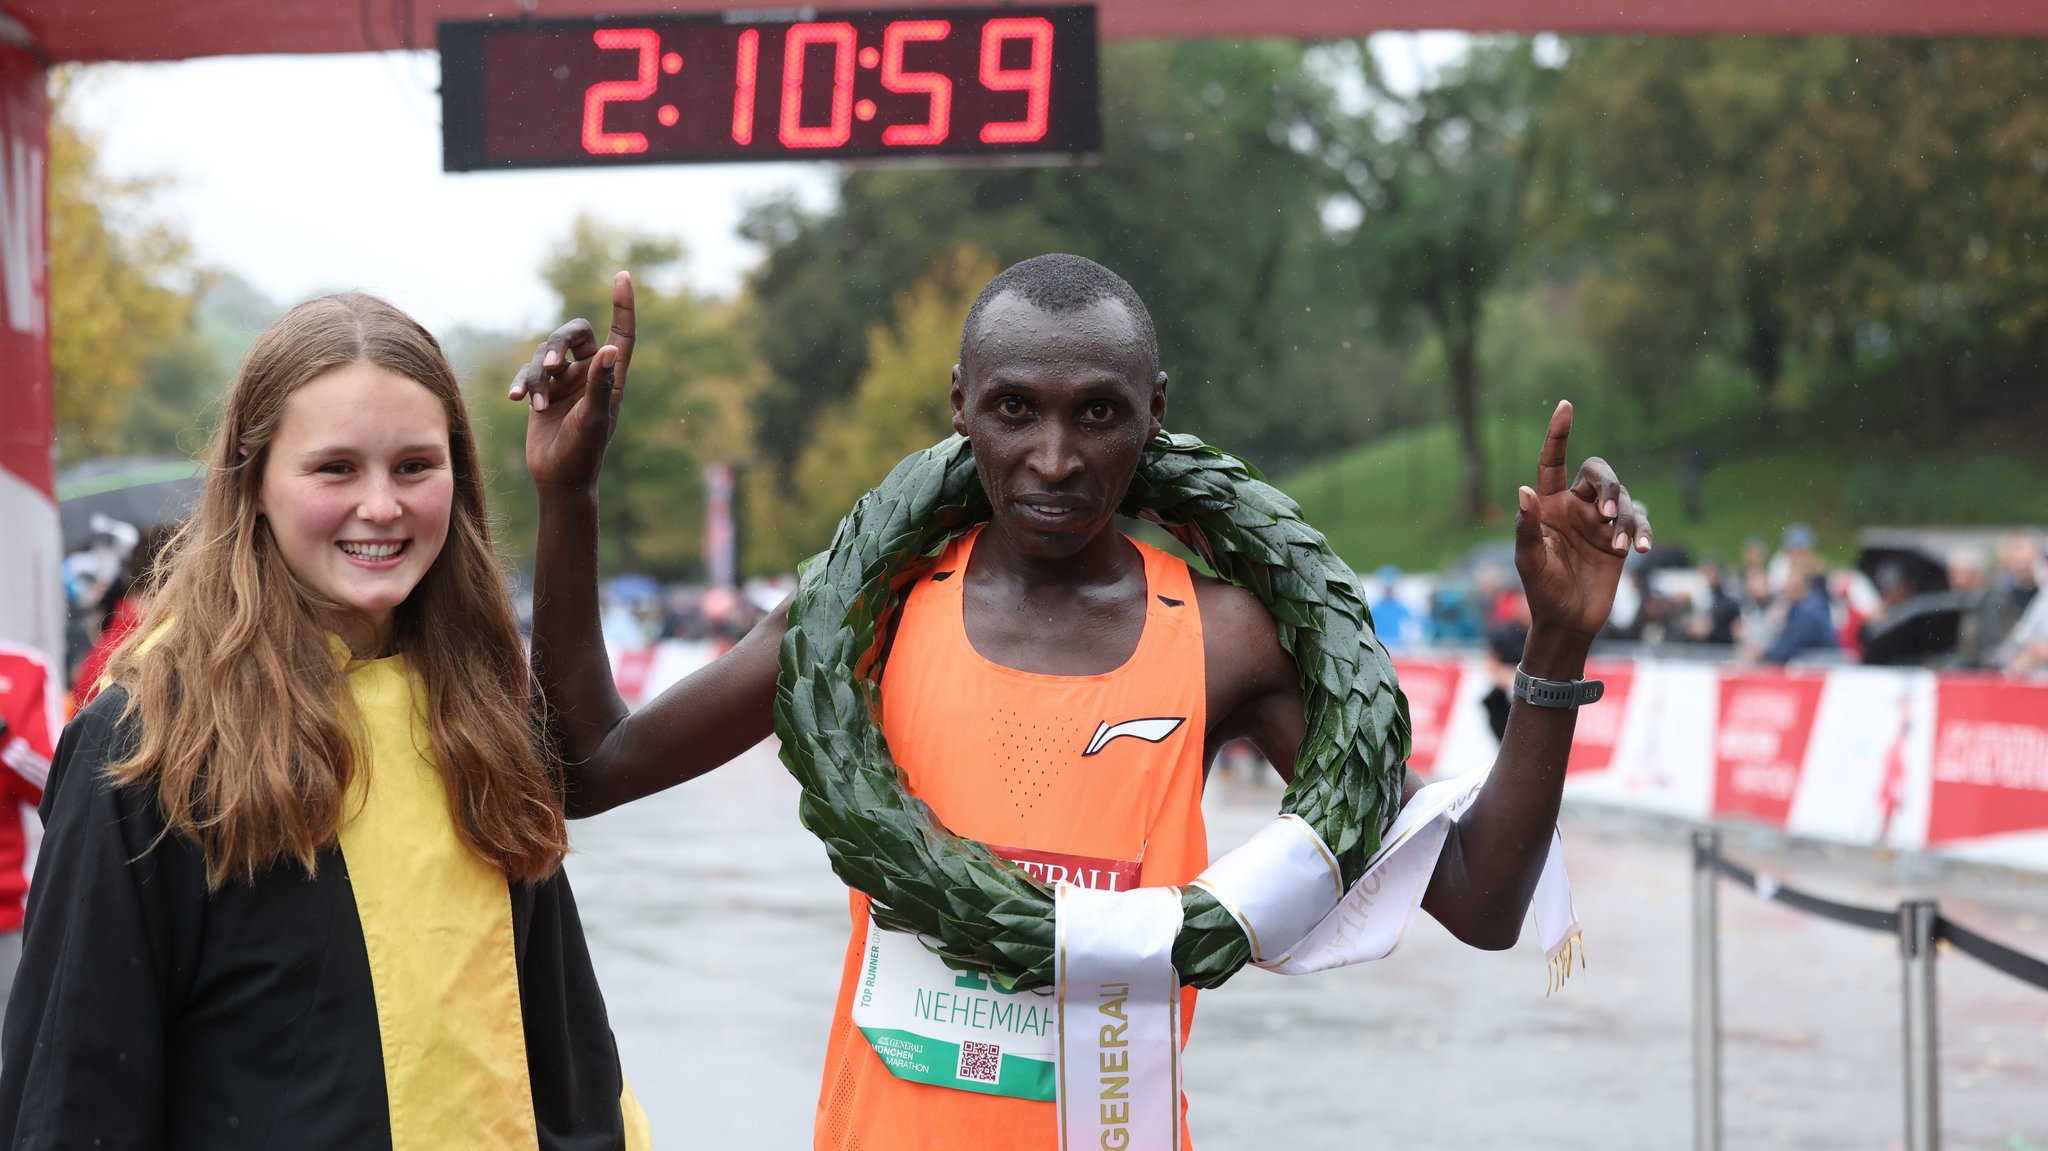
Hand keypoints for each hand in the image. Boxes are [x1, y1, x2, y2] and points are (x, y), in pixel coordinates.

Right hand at [512, 271, 635, 489]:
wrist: (560, 479)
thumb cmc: (584, 452)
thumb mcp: (594, 418)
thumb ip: (599, 384)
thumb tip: (609, 349)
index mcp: (611, 376)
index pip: (621, 333)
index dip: (623, 305)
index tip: (623, 276)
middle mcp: (589, 374)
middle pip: (573, 334)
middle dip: (558, 344)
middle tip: (551, 365)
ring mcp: (565, 382)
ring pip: (545, 354)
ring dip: (537, 376)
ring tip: (536, 403)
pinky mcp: (543, 392)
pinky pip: (529, 374)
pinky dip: (524, 383)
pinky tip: (517, 399)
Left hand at [1512, 400, 1651, 640]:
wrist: (1568, 623)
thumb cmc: (1541, 591)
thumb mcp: (1529, 561)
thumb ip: (1526, 527)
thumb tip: (1523, 490)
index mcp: (1549, 505)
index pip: (1553, 461)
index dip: (1559, 434)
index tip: (1566, 405)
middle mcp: (1576, 507)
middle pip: (1600, 473)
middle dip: (1609, 486)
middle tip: (1608, 514)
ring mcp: (1600, 523)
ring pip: (1624, 499)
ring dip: (1627, 519)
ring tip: (1621, 548)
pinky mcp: (1620, 541)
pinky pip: (1639, 524)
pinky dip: (1643, 532)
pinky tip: (1642, 550)